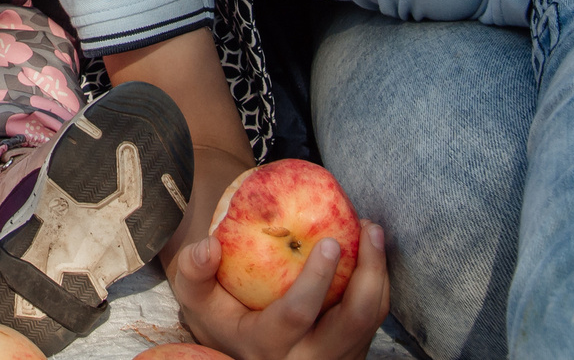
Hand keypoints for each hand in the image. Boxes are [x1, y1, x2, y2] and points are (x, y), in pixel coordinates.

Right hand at [165, 220, 390, 359]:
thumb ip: (195, 270)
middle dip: (369, 272)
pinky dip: (376, 284)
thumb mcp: (196, 296)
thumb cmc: (219, 312)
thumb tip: (209, 245)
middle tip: (368, 227)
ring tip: (372, 231)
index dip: (317, 279)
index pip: (297, 315)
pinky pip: (373, 320)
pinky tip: (368, 251)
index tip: (330, 241)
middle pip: (353, 320)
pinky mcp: (350, 354)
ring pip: (370, 320)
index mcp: (267, 347)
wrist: (242, 346)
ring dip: (379, 273)